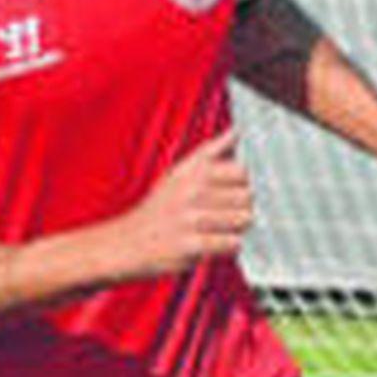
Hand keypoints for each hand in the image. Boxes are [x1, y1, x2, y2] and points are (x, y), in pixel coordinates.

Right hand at [123, 131, 254, 274]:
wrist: (130, 240)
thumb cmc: (161, 206)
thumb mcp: (181, 171)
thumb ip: (211, 151)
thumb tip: (236, 131)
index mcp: (194, 171)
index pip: (242, 170)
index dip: (246, 183)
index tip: (236, 191)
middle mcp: (192, 190)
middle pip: (247, 195)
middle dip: (246, 206)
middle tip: (231, 213)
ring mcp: (191, 218)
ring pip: (243, 219)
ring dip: (239, 227)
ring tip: (223, 227)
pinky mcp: (190, 244)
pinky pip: (231, 243)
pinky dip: (231, 245)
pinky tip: (218, 242)